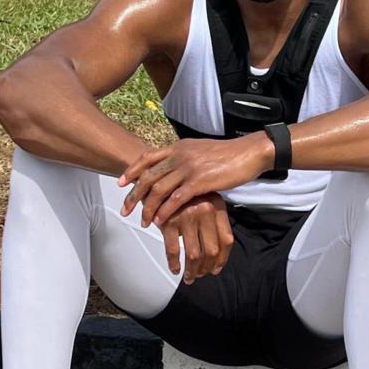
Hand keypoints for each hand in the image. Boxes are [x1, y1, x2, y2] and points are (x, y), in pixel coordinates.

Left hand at [119, 133, 272, 226]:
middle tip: (125, 209)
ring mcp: (188, 168)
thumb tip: (172, 167)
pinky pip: (176, 199)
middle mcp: (179, 155)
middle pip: (148, 176)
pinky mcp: (199, 181)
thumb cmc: (226, 154)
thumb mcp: (199, 150)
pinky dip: (165, 211)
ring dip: (148, 208)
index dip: (131, 170)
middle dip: (134, 195)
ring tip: (143, 221)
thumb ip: (183, 157)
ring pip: (158, 189)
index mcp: (178, 147)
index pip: (147, 158)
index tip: (120, 183)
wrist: (248, 153)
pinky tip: (160, 221)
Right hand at [158, 193, 233, 283]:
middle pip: (211, 250)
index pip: (226, 239)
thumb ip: (213, 221)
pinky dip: (174, 264)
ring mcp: (187, 216)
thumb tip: (217, 255)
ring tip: (190, 277)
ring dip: (192, 270)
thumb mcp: (204, 200)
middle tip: (201, 275)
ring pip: (194, 254)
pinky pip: (173, 250)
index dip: (222, 258)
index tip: (216, 268)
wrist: (158, 180)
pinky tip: (176, 269)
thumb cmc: (182, 195)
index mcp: (217, 206)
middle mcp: (205, 210)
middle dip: (206, 267)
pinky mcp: (169, 221)